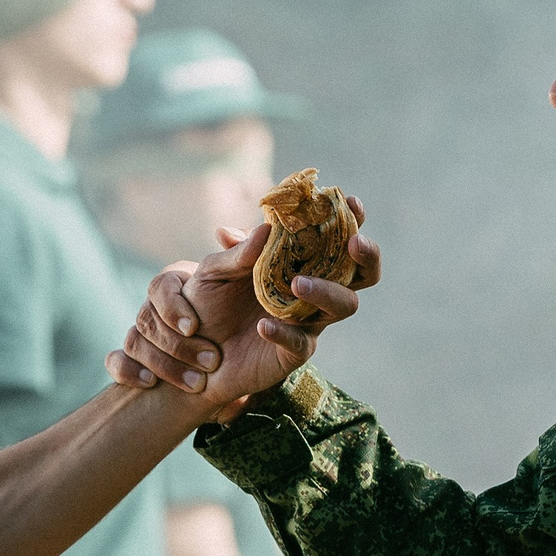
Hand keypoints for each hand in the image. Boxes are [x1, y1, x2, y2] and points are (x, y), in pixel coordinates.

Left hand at [106, 203, 379, 416]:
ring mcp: (307, 322)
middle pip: (362, 274)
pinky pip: (301, 342)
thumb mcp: (213, 272)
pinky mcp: (292, 354)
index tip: (349, 201)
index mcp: (299, 261)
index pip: (337, 236)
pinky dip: (284, 332)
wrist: (189, 351)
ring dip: (327, 290)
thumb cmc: (206, 303)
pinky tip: (262, 325)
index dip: (351, 218)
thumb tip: (264, 227)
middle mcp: (313, 289)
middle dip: (366, 256)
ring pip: (344, 306)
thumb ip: (236, 251)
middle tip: (353, 243)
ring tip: (296, 282)